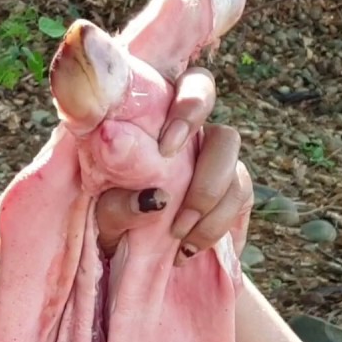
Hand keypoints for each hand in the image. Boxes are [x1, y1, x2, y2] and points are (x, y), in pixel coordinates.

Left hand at [96, 66, 252, 263]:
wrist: (129, 256)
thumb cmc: (110, 219)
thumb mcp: (102, 215)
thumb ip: (118, 205)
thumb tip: (156, 199)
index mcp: (156, 117)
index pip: (191, 85)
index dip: (190, 107)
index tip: (167, 147)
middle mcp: (191, 133)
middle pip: (224, 131)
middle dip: (207, 166)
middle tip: (173, 201)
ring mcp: (215, 160)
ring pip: (234, 162)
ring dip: (208, 199)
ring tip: (176, 234)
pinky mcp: (233, 192)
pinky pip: (239, 197)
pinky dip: (216, 224)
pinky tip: (189, 246)